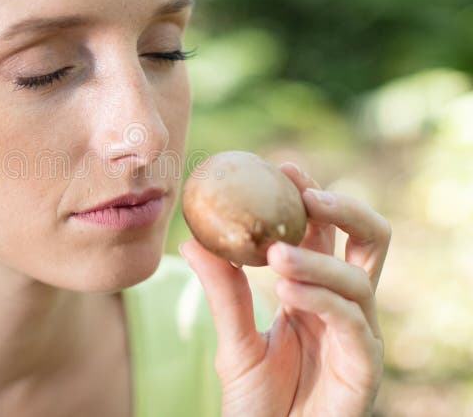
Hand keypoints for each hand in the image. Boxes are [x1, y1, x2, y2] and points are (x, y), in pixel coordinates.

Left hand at [178, 162, 390, 416]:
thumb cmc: (257, 402)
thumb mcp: (232, 340)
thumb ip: (221, 292)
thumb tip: (190, 240)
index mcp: (316, 294)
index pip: (326, 233)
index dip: (313, 195)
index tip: (283, 166)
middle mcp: (345, 308)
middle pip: (369, 241)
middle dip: (345, 208)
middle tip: (306, 194)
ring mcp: (359, 337)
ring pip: (358, 278)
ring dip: (318, 259)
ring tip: (276, 255)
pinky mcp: (365, 370)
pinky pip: (354, 323)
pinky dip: (322, 299)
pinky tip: (288, 290)